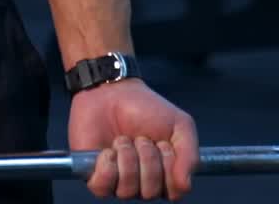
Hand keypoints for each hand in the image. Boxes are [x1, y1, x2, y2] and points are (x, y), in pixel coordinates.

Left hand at [69, 79, 198, 198]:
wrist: (111, 90)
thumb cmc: (146, 108)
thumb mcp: (181, 126)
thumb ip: (190, 156)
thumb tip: (185, 184)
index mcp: (163, 176)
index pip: (173, 191)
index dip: (169, 167)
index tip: (162, 143)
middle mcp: (141, 183)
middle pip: (150, 192)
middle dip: (147, 160)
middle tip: (140, 138)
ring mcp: (116, 180)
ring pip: (127, 190)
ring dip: (127, 159)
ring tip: (123, 139)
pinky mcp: (93, 173)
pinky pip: (102, 188)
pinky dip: (107, 168)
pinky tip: (108, 151)